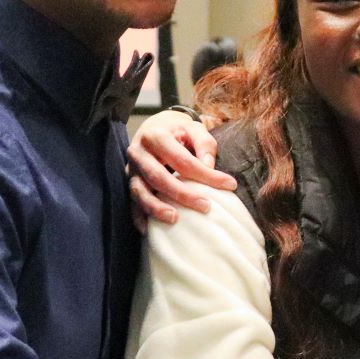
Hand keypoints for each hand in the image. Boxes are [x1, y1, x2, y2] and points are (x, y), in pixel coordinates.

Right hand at [128, 110, 236, 229]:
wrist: (153, 128)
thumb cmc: (178, 132)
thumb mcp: (194, 129)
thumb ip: (204, 144)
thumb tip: (209, 166)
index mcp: (155, 136)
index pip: (182, 160)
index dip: (205, 174)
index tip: (230, 185)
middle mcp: (138, 153)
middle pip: (159, 177)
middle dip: (182, 194)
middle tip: (206, 206)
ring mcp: (131, 169)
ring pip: (140, 192)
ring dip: (156, 208)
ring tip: (174, 219)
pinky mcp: (129, 182)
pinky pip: (131, 202)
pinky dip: (138, 216)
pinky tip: (148, 230)